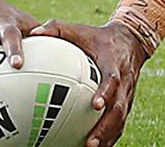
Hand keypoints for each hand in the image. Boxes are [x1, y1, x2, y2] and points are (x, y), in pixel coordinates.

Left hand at [30, 19, 148, 146]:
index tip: (95, 106)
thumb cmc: (98, 37)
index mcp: (114, 64)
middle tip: (90, 142)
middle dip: (106, 127)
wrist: (131, 42)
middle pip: (119, 109)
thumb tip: (33, 31)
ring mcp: (127, 96)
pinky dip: (109, 137)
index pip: (113, 80)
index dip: (106, 93)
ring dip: (108, 137)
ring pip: (120, 121)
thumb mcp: (79, 29)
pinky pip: (118, 124)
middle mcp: (124, 83)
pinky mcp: (126, 104)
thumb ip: (57, 29)